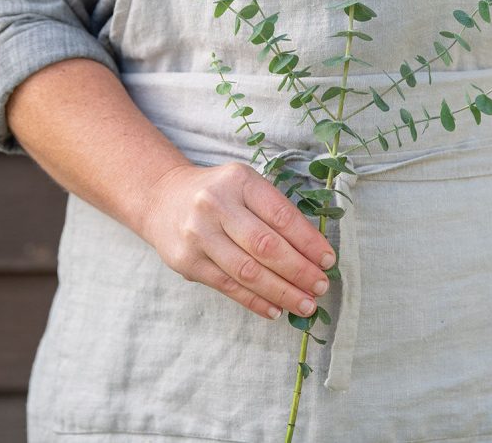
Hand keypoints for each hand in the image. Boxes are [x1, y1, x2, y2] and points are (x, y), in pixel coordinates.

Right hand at [132, 161, 336, 320]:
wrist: (163, 199)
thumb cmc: (219, 194)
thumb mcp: (246, 187)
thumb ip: (275, 213)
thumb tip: (314, 254)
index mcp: (239, 181)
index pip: (281, 216)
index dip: (308, 242)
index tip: (328, 260)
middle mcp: (215, 205)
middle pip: (265, 246)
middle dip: (299, 271)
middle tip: (321, 286)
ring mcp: (198, 235)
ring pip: (247, 271)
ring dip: (282, 292)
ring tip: (306, 305)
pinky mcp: (187, 262)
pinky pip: (228, 286)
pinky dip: (256, 301)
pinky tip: (276, 309)